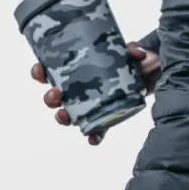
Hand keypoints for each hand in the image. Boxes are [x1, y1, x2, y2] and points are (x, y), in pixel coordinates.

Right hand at [32, 41, 161, 144]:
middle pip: (54, 97)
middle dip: (50, 98)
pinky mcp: (103, 119)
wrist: (149, 74)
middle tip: (55, 94)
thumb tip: (137, 53)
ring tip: (64, 115)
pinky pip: (94, 131)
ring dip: (62, 117)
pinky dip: (93, 136)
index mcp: (75, 70)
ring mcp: (88, 106)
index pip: (50, 72)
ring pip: (68, 115)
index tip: (40, 70)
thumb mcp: (129, 52)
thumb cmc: (129, 60)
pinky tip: (93, 138)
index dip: (40, 73)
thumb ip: (132, 51)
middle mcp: (76, 90)